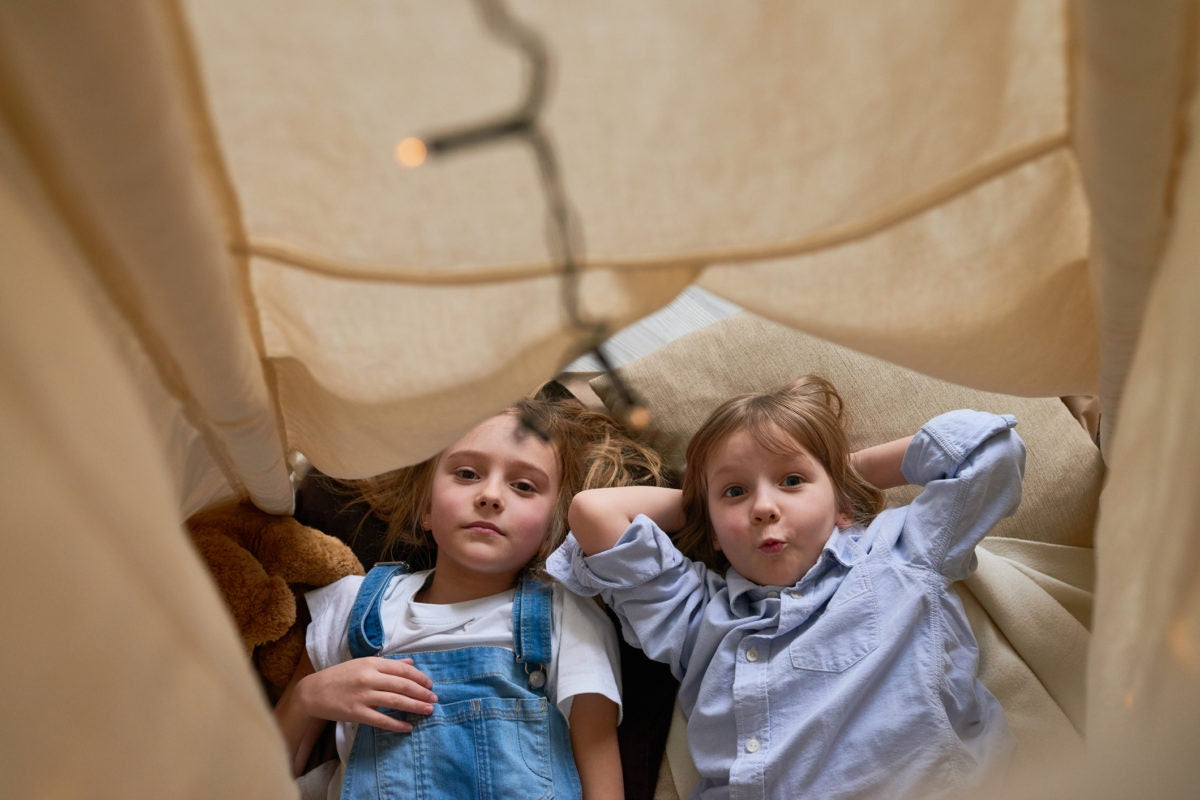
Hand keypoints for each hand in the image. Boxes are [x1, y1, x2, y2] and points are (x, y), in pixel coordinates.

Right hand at [296, 657, 436, 732]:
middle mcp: (369, 678)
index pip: (402, 670)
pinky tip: (407, 727)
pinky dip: (396, 724)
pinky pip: (381, 720)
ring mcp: (363, 696)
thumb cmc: (340, 676)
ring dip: (415, 706)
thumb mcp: (363, 664)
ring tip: (428, 711)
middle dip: (422, 692)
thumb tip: (411, 663)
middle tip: (434, 699)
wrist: (313, 692)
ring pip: (395, 701)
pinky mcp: (356, 713)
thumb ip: (388, 664)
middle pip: (402, 685)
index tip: (430, 684)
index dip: (419, 678)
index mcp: (372, 663)